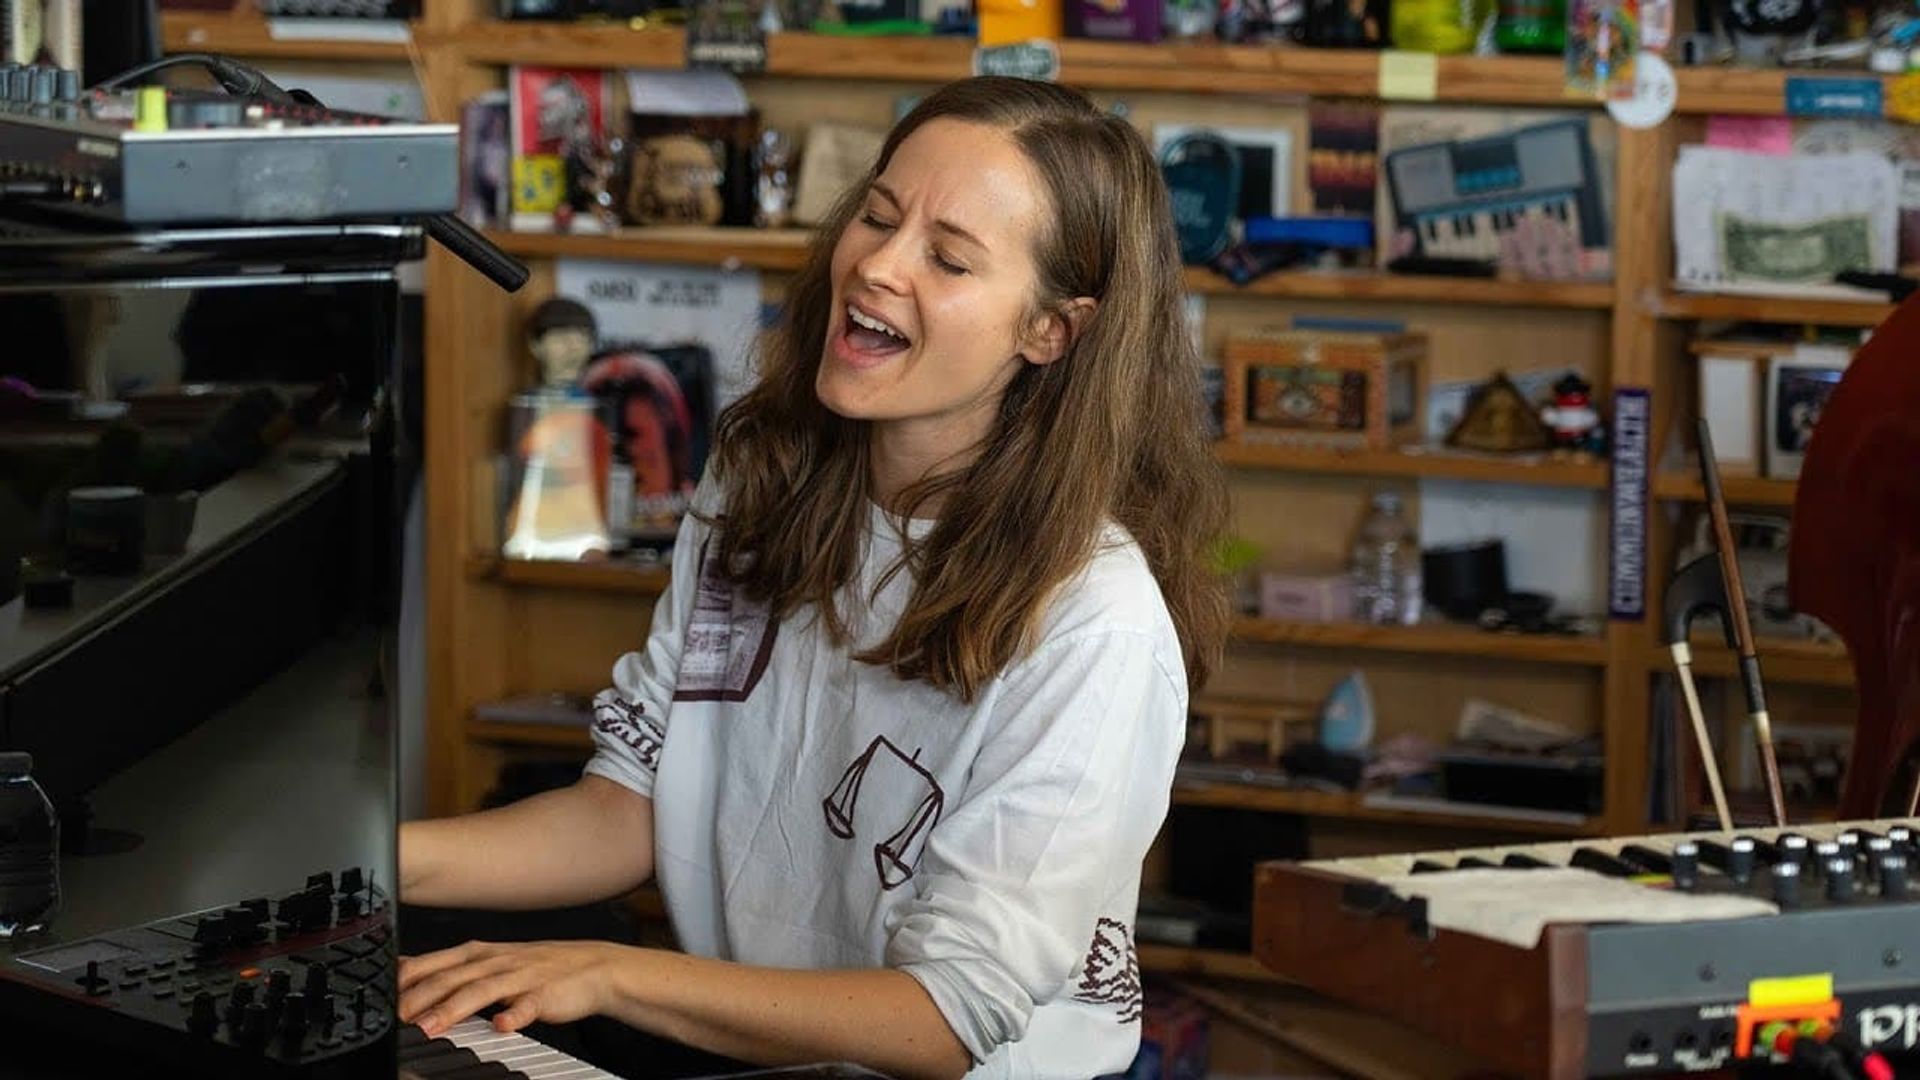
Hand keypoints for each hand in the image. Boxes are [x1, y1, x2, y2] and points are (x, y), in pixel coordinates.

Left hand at [397, 940, 633, 1037]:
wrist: (592, 967)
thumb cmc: (536, 968)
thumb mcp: (489, 961)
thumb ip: (449, 968)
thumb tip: (405, 969)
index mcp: (479, 955)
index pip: (434, 965)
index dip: (406, 981)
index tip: (380, 999)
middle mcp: (495, 962)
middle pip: (452, 979)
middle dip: (421, 998)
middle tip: (396, 1019)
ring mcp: (521, 977)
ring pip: (483, 991)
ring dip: (455, 1009)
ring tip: (432, 1027)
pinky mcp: (545, 994)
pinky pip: (528, 1005)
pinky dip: (514, 1015)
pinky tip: (502, 1026)